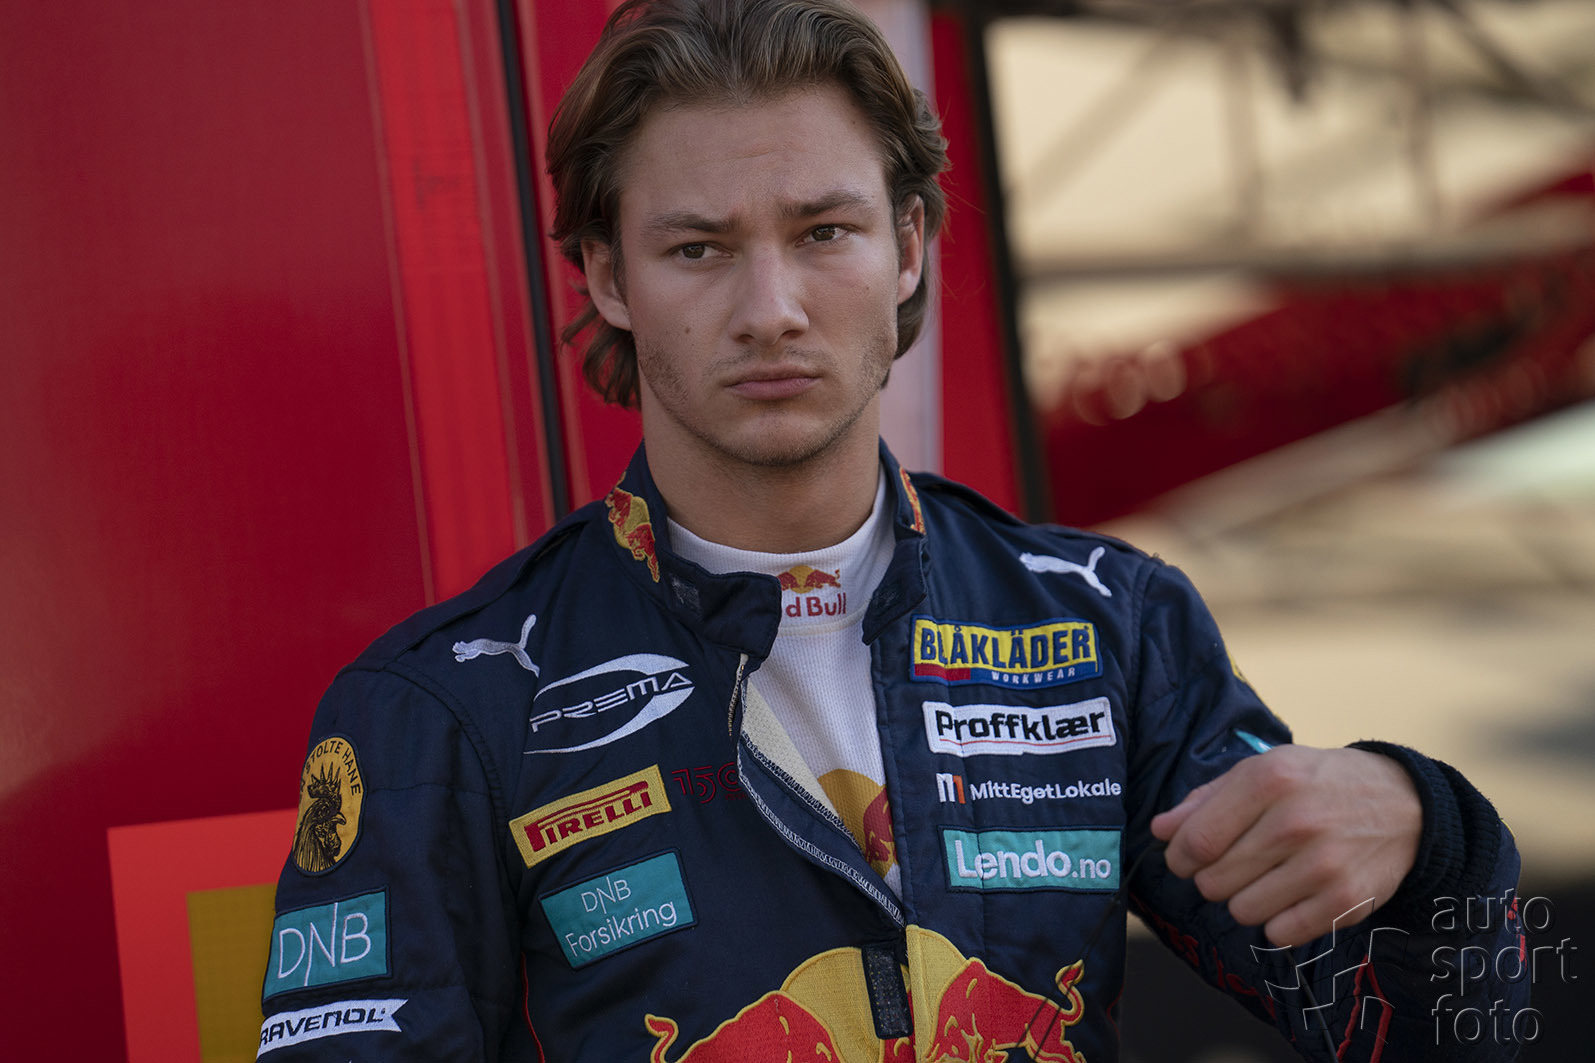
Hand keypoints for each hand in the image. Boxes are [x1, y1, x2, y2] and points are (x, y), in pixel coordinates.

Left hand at [1150, 746, 1421, 946]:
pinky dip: (1277, 921)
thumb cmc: (1320, 784)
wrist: (1407, 806)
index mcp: (1269, 781)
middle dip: (1210, 878)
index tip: (1183, 858)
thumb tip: (1161, 830)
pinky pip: (1279, 933)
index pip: (1197, 840)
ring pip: (1241, 911)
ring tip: (1265, 877)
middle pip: (1213, 880)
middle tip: (1232, 865)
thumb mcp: (1265, 770)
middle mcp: (1295, 822)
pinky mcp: (1346, 901)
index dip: (1178, 856)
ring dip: (1243, 900)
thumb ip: (1207, 799)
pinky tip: (1292, 895)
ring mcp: (1323, 865)